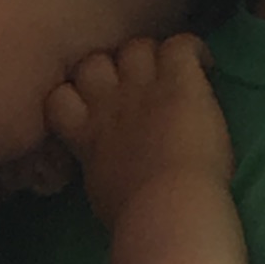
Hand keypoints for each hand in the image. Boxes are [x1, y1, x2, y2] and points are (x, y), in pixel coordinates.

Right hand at [48, 35, 231, 232]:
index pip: (59, 97)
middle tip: (133, 87)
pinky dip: (195, 51)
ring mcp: (144, 87)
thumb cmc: (135, 218)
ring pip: (135, 47)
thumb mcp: (101, 191)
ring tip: (168, 74)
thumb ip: (98, 163)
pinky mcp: (180, 81)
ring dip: (150, 57)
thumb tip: (103, 162)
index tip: (94, 107)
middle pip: (93, 61)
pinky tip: (205, 65)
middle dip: (110, 69)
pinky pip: (182, 45)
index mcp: (86, 134)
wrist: (168, 210)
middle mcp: (109, 102)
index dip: (76, 96)